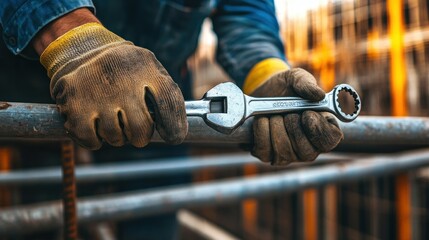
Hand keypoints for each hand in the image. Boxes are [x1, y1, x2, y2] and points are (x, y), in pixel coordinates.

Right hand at [39, 22, 186, 148]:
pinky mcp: (72, 103)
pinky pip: (91, 140)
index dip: (174, 126)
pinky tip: (96, 126)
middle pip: (141, 128)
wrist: (82, 50)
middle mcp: (120, 78)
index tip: (173, 137)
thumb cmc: (126, 71)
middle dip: (140, 136)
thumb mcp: (151, 70)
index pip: (168, 102)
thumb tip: (177, 135)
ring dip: (117, 136)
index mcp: (145, 66)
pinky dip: (95, 140)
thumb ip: (168, 98)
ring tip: (113, 119)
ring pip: (116, 137)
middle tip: (135, 128)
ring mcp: (95, 91)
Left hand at [250, 68, 342, 164]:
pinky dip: (261, 130)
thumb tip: (318, 94)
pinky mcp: (267, 155)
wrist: (262, 92)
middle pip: (306, 151)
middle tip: (287, 112)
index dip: (318, 129)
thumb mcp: (296, 78)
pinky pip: (264, 151)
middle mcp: (309, 148)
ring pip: (284, 152)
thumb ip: (307, 84)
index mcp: (325, 130)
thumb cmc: (286, 88)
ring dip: (276, 127)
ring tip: (274, 114)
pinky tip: (262, 120)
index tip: (306, 113)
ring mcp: (288, 155)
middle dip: (293, 126)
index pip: (330, 141)